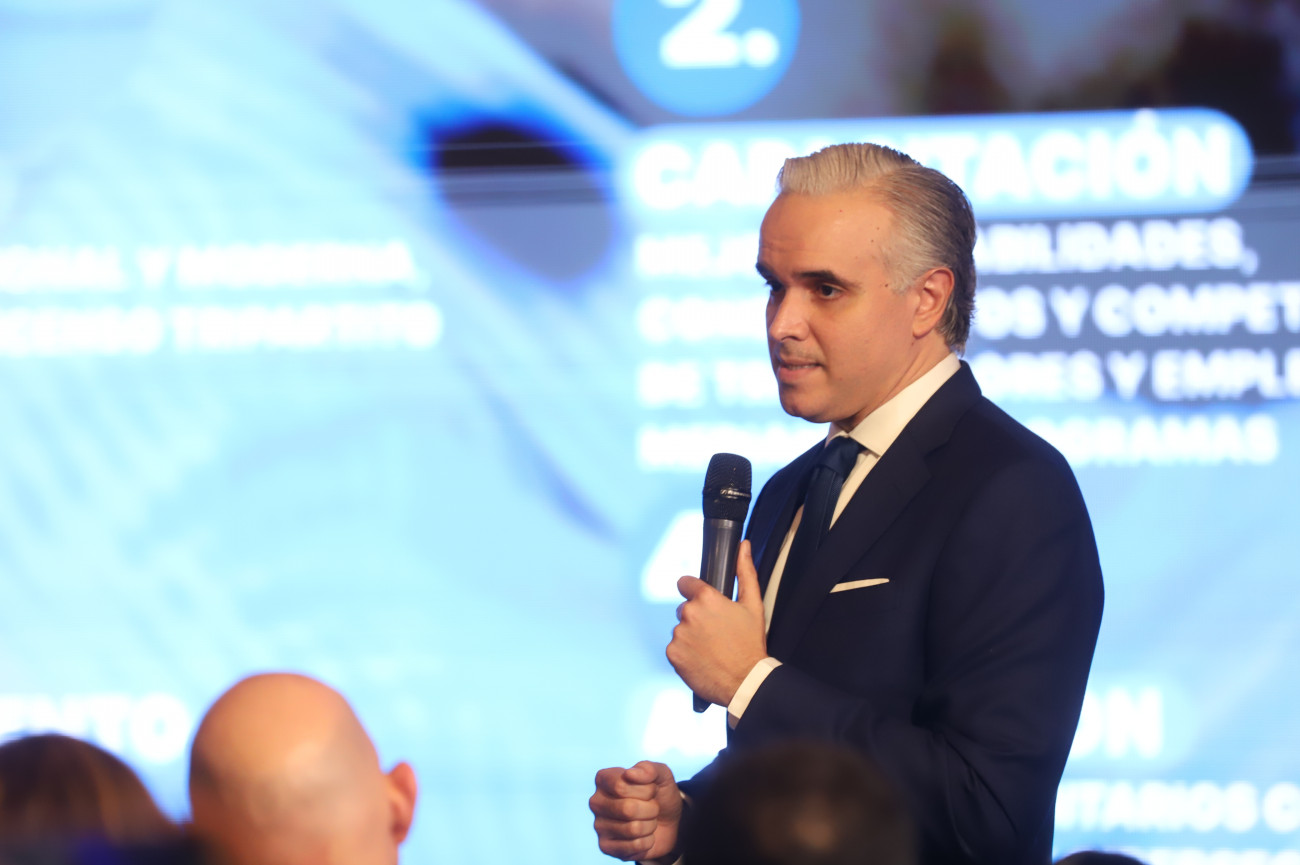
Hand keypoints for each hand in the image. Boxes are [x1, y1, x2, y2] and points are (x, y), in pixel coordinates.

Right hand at [590, 761, 682, 860]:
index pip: (621, 786)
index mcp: (604, 779)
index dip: (646, 790)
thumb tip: (629, 774)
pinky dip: (648, 841)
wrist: (668, 821)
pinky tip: (644, 836)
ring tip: (648, 820)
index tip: (652, 789)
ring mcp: (599, 825)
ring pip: (633, 829)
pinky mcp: (605, 846)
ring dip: (650, 825)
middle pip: (627, 809)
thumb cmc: (659, 795)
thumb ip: (648, 769)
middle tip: (652, 807)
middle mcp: (596, 801)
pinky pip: (634, 847)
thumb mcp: (662, 775)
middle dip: (651, 809)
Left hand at [666, 540, 766, 706]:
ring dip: (691, 636)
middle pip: (684, 609)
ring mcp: (678, 634)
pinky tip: (702, 659)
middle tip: (716, 633)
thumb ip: (745, 572)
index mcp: (706, 598)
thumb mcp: (753, 605)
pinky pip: (675, 648)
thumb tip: (743, 547)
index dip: (693, 591)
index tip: (701, 602)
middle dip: (696, 618)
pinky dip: (685, 653)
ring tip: (711, 649)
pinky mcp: (672, 653)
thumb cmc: (750, 644)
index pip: (685, 583)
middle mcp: (689, 613)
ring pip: (680, 629)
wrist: (744, 681)